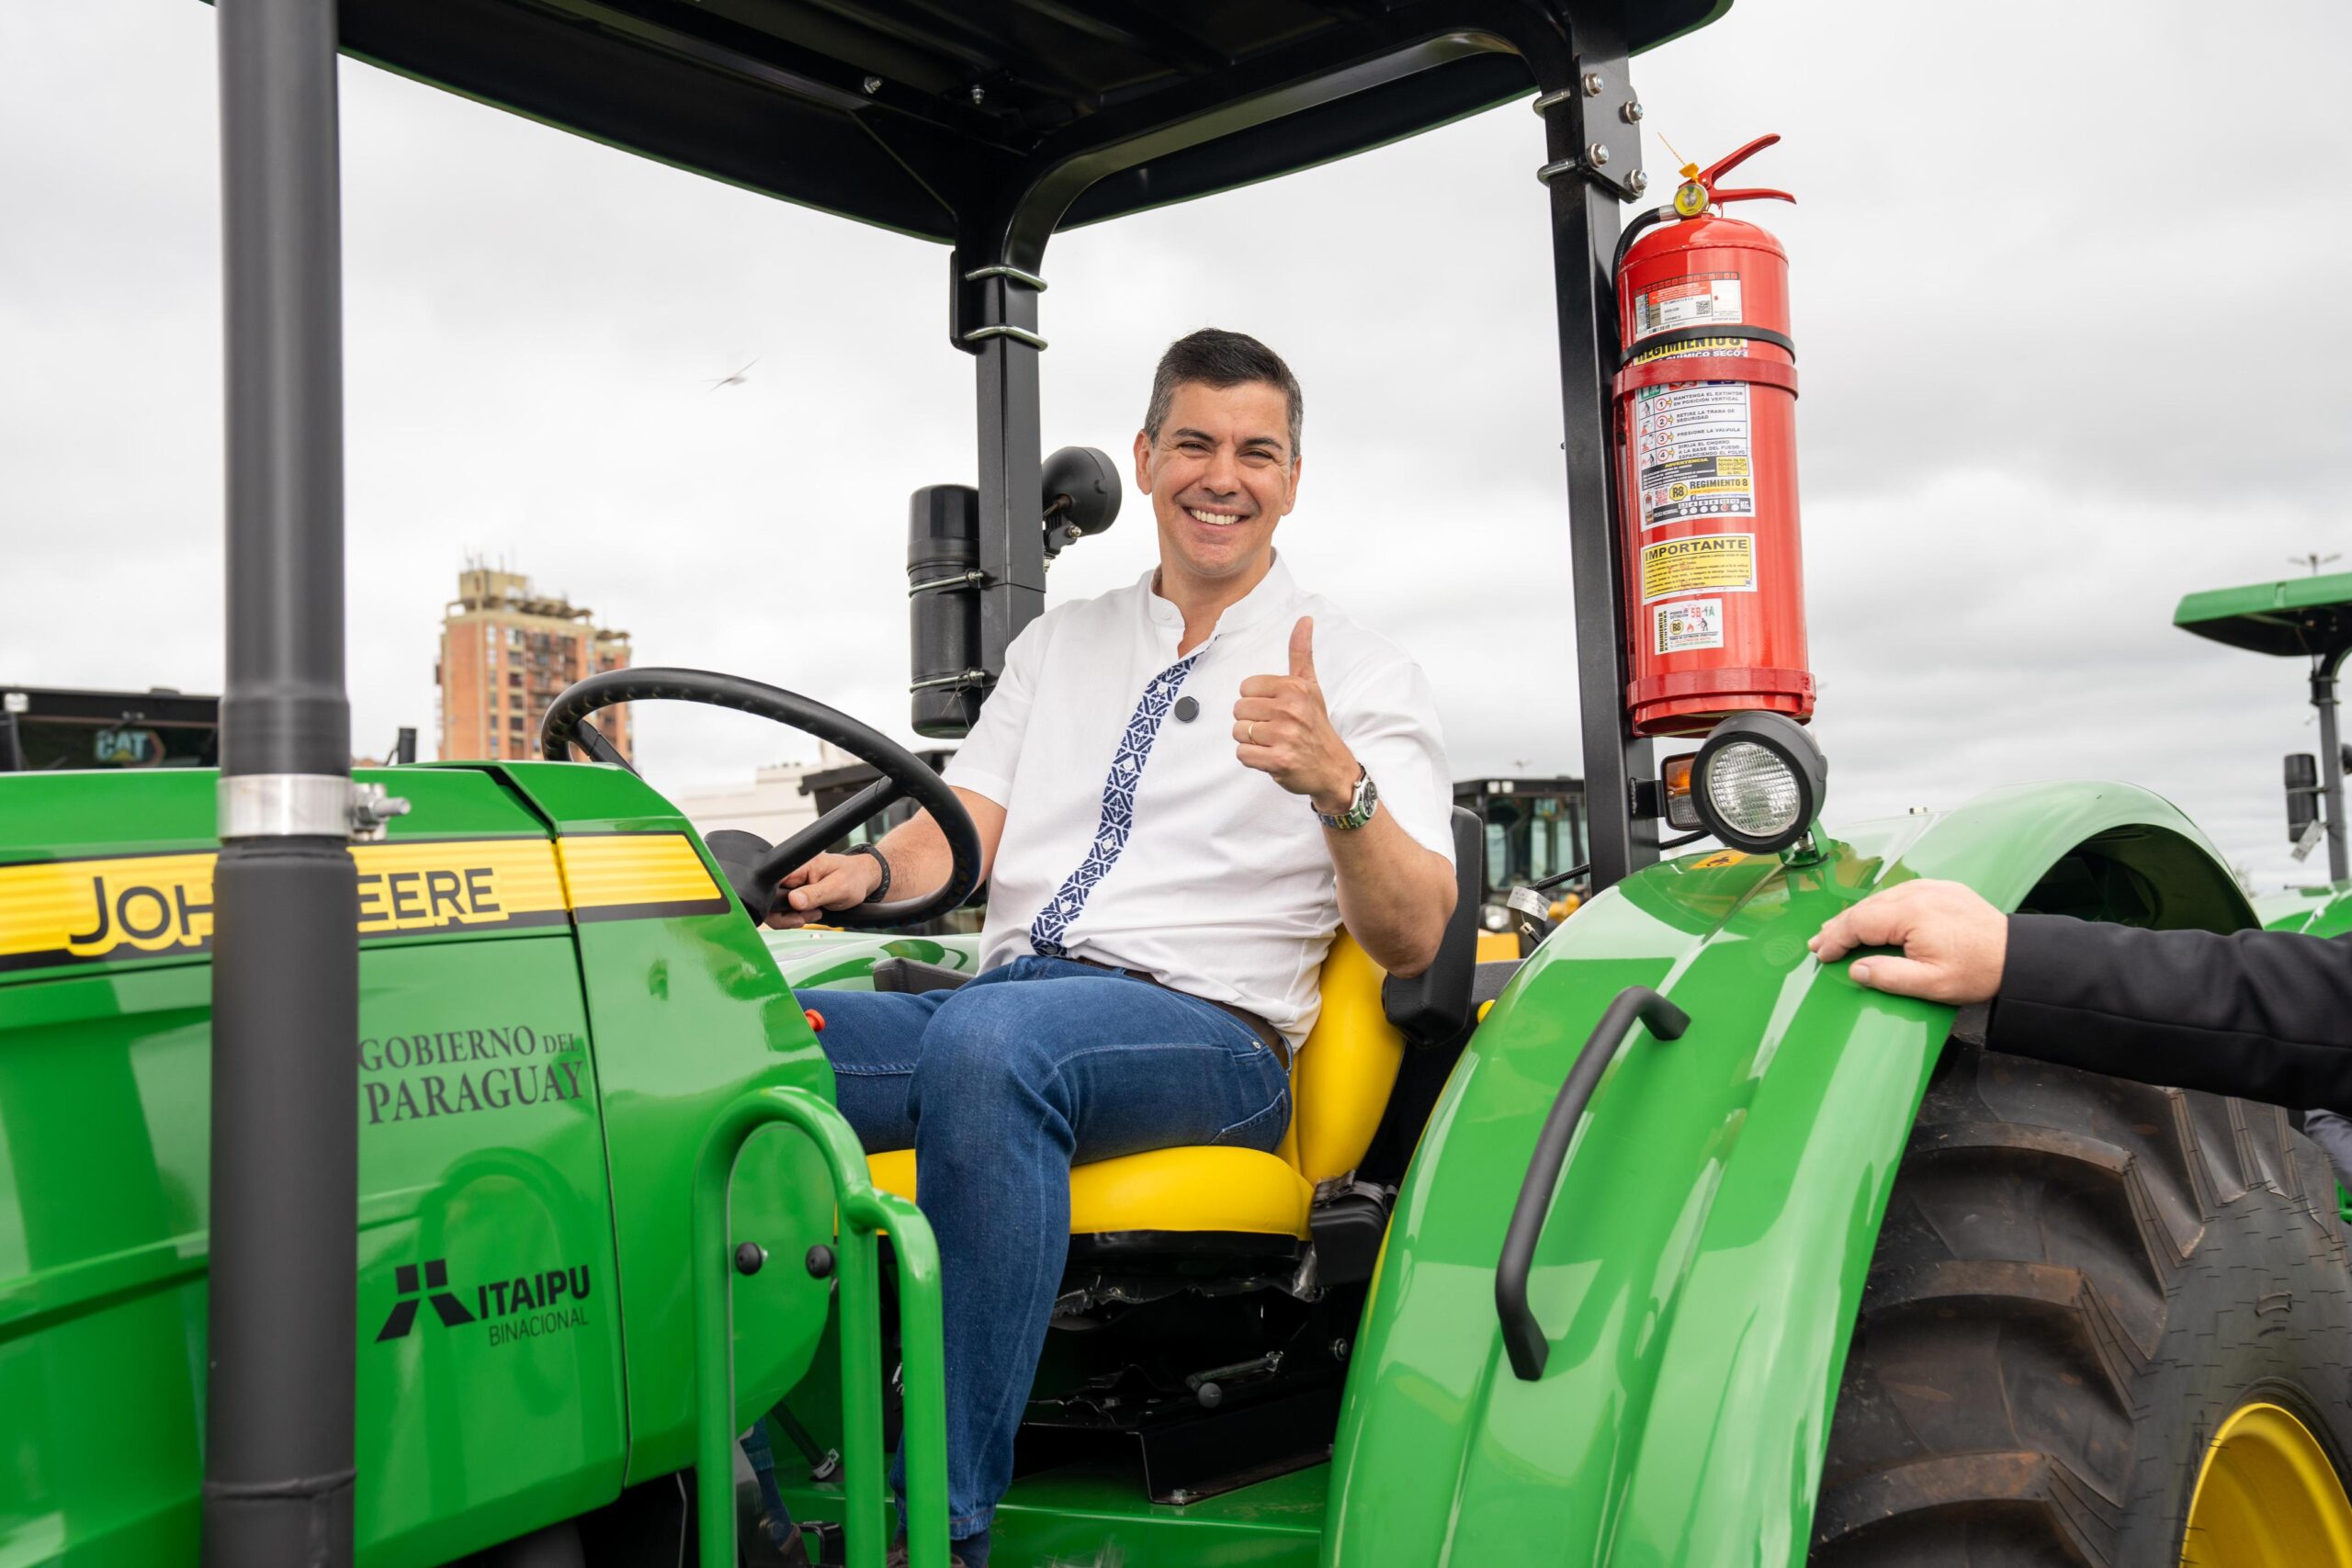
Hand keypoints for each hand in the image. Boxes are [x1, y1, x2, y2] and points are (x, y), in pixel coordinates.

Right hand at [764, 850, 883, 929]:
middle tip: (806, 917)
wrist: (863, 880)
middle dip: (785, 914)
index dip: (775, 900)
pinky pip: (786, 910)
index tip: (795, 911)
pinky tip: (812, 913)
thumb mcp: (838, 888)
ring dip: (792, 917)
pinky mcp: (796, 894)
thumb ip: (815, 894)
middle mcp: (792, 873)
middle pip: (770, 899)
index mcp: (800, 865)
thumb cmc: (854, 878)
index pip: (772, 883)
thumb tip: (794, 901)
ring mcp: (793, 884)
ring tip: (815, 913)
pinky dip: (797, 917)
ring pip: (776, 908)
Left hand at [1235, 616, 1357, 812]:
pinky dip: (1252, 758)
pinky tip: (1270, 756)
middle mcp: (1291, 709)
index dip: (1256, 701)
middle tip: (1275, 729)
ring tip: (1273, 742)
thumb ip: (1301, 653)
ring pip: (1238, 732)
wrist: (1332, 767)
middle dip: (1252, 721)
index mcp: (1294, 688)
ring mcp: (1285, 735)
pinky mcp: (1279, 759)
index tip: (1275, 710)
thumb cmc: (1316, 725)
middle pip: (1239, 710)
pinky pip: (1242, 754)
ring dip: (1251, 741)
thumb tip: (1304, 619)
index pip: (1246, 688)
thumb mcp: (1310, 686)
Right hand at [1806, 879, 2008, 1003]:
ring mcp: (1931, 888)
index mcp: (1911, 913)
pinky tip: (1873, 917)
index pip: (1859, 922)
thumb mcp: (1931, 984)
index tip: (1822, 954)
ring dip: (1858, 915)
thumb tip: (1858, 969)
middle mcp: (1918, 893)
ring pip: (1881, 898)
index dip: (1836, 939)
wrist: (2018, 955)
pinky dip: (1880, 907)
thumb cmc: (1979, 970)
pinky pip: (1901, 894)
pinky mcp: (1943, 890)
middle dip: (1839, 926)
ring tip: (1839, 931)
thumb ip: (1889, 977)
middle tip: (1819, 942)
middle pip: (1865, 907)